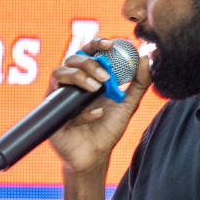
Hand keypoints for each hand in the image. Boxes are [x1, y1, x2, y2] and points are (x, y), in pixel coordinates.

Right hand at [47, 39, 151, 174]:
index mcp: (87, 77)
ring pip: (59, 74)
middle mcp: (71, 84)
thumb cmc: (107, 128)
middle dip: (89, 63)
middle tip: (106, 77)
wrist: (95, 156)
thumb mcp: (127, 104)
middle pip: (71, 59)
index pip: (87, 52)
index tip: (111, 45)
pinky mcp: (53, 115)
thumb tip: (146, 58)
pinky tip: (97, 115)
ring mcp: (59, 98)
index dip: (96, 43)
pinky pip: (61, 105)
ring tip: (97, 89)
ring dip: (79, 77)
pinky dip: (82, 110)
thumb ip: (139, 83)